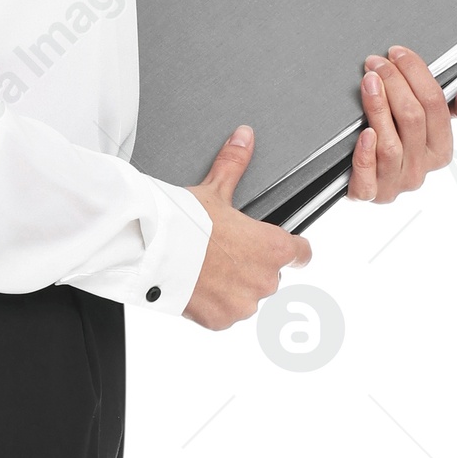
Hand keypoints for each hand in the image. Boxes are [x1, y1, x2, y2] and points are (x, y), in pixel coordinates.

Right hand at [185, 128, 311, 329]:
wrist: (154, 251)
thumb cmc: (186, 222)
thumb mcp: (214, 190)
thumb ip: (234, 164)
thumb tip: (244, 136)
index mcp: (273, 248)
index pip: (302, 254)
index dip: (293, 249)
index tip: (285, 247)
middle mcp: (266, 280)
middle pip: (270, 276)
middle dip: (251, 266)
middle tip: (225, 252)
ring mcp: (244, 304)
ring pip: (247, 296)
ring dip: (234, 287)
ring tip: (208, 270)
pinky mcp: (221, 321)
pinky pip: (224, 314)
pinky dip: (214, 304)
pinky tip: (198, 286)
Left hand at [348, 45, 456, 202]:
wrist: (364, 180)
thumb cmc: (397, 144)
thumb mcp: (430, 125)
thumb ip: (454, 106)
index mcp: (440, 151)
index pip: (436, 106)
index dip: (417, 74)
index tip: (397, 53)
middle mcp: (420, 169)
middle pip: (412, 119)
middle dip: (394, 83)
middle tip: (376, 63)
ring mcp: (395, 184)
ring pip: (390, 144)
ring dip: (378, 107)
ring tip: (368, 82)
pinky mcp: (369, 196)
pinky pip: (367, 181)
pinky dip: (365, 156)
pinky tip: (363, 133)